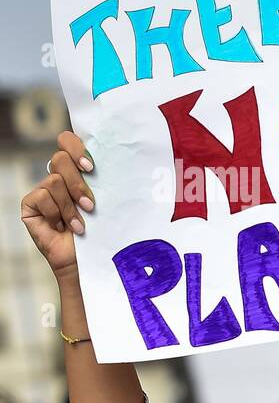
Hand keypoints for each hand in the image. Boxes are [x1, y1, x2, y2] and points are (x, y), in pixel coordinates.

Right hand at [20, 131, 94, 280]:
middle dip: (78, 183)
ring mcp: (43, 190)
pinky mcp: (31, 204)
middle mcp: (59, 177)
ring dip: (71, 206)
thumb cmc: (104, 232)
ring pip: (55, 179)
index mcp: (79, 171)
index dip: (77, 148)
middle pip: (60, 158)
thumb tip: (124, 160)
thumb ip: (108, 181)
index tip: (92, 167)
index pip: (69, 141)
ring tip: (80, 225)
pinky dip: (56, 213)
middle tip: (90, 205)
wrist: (90, 261)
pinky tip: (64, 227)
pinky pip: (42, 196)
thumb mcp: (109, 203)